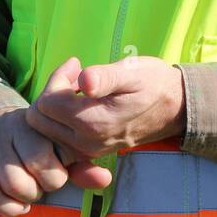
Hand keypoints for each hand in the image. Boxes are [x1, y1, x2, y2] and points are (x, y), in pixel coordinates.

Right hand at [0, 108, 111, 216]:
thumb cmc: (33, 141)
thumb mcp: (56, 145)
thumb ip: (80, 163)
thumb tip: (104, 180)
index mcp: (23, 124)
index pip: (40, 160)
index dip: (53, 179)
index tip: (55, 179)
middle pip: (15, 182)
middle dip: (32, 195)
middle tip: (36, 192)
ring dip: (10, 209)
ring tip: (21, 204)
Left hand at [25, 56, 185, 158]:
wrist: (176, 108)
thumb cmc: (153, 83)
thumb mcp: (131, 72)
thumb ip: (105, 78)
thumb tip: (84, 81)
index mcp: (93, 122)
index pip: (46, 103)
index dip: (56, 79)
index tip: (76, 65)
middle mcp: (87, 142)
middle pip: (40, 119)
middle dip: (51, 93)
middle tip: (74, 75)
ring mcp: (88, 150)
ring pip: (47, 130)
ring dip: (56, 105)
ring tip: (79, 86)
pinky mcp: (92, 151)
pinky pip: (60, 138)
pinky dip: (63, 118)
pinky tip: (82, 101)